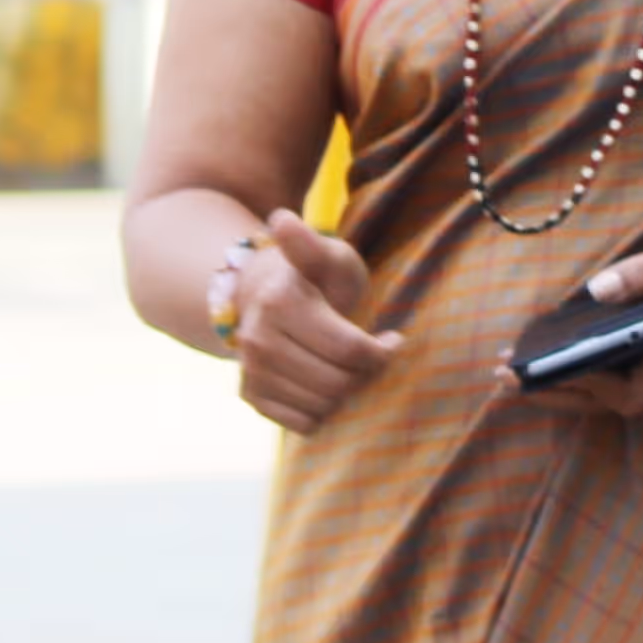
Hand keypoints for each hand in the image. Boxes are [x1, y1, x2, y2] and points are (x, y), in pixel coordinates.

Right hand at [228, 209, 404, 434]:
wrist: (265, 296)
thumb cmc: (315, 278)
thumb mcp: (327, 256)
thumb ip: (310, 244)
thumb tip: (281, 219)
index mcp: (279, 303)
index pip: (349, 349)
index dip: (382, 351)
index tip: (392, 339)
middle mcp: (257, 340)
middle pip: (338, 383)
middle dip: (365, 373)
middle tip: (370, 356)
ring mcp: (250, 371)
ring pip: (322, 407)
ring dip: (346, 392)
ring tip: (346, 366)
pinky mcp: (250, 396)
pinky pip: (303, 424)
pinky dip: (323, 411)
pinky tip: (324, 383)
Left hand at [511, 236, 642, 421]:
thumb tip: (595, 290)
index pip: (622, 392)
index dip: (581, 386)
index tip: (543, 372)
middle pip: (601, 404)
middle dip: (551, 394)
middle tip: (501, 380)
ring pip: (602, 397)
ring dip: (558, 389)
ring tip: (511, 376)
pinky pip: (610, 381)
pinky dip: (577, 376)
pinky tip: (547, 360)